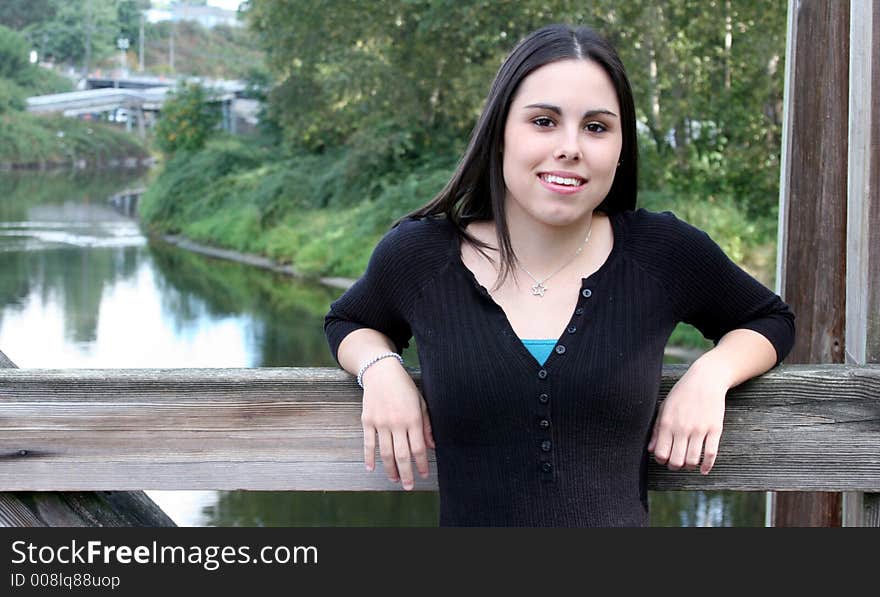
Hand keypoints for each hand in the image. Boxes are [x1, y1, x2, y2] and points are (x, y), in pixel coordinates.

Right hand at [360, 357, 434, 489]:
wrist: (381, 372)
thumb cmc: (405, 387)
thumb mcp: (421, 403)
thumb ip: (426, 425)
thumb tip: (431, 447)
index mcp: (413, 418)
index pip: (418, 448)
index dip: (421, 464)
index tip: (424, 475)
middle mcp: (397, 423)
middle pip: (402, 455)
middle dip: (406, 473)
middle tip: (408, 486)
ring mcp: (380, 423)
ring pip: (385, 453)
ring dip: (390, 469)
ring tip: (394, 479)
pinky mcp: (367, 421)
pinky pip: (368, 443)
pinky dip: (369, 458)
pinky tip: (372, 469)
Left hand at [647, 360, 727, 474]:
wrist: (705, 380)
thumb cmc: (682, 394)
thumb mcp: (664, 408)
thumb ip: (656, 430)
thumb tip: (650, 450)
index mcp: (667, 423)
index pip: (661, 453)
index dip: (661, 460)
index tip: (664, 458)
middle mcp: (682, 428)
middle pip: (677, 461)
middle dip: (675, 466)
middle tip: (676, 463)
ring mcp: (700, 429)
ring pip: (693, 460)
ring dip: (690, 466)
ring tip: (688, 463)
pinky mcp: (715, 429)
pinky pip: (711, 454)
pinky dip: (707, 466)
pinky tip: (703, 469)